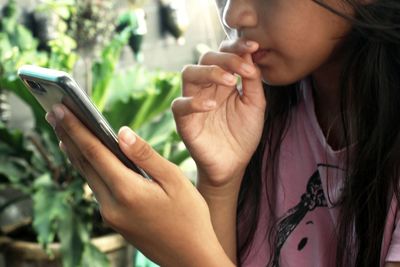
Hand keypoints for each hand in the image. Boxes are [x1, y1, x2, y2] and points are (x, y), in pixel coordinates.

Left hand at [45, 105, 232, 266]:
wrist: (190, 256)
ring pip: (87, 177)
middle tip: (53, 114)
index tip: (58, 108)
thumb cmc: (189, 216)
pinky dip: (90, 169)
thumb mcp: (175, 180)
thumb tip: (122, 131)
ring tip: (64, 132)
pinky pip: (96, 188)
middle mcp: (111, 205)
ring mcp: (110, 215)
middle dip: (67, 136)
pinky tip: (89, 159)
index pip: (93, 152)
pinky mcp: (114, 220)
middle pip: (83, 164)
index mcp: (127, 191)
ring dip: (75, 152)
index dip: (75, 128)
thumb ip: (146, 155)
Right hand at [172, 39, 265, 187]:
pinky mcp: (184, 121)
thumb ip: (252, 81)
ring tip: (229, 81)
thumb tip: (251, 53)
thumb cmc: (243, 134)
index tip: (254, 46)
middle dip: (225, 58)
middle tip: (244, 68)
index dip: (236, 46)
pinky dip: (194, 102)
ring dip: (209, 72)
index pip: (223, 53)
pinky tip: (212, 105)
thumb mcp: (255, 104)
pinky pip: (180, 105)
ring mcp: (193, 102)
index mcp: (223, 81)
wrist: (234, 165)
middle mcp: (206, 87)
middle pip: (204, 57)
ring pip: (189, 74)